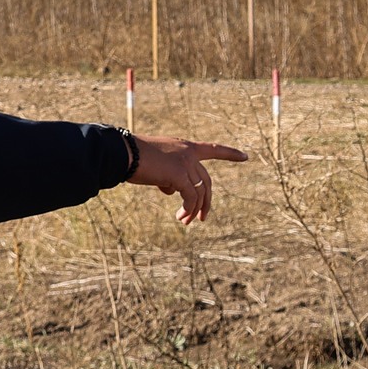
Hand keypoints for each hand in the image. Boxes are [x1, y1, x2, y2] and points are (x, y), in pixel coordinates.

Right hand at [128, 135, 247, 222]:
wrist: (122, 152)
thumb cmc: (133, 158)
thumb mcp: (156, 166)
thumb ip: (168, 176)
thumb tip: (171, 191)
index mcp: (184, 146)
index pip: (212, 149)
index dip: (229, 153)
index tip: (245, 156)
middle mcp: (188, 153)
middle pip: (206, 181)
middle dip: (206, 202)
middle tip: (202, 219)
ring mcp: (185, 162)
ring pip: (199, 192)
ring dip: (193, 210)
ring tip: (185, 221)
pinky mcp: (179, 174)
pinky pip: (190, 197)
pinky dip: (188, 209)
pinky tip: (182, 216)